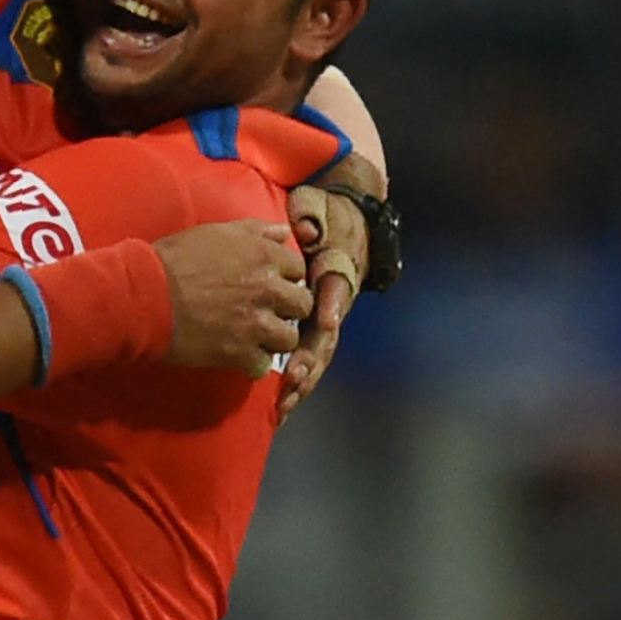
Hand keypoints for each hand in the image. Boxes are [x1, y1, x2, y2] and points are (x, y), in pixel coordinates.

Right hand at [151, 218, 311, 375]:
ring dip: (274, 339)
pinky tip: (238, 356)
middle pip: (302, 305)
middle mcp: (267, 288)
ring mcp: (255, 323)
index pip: (298, 268)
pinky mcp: (239, 353)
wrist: (145, 296)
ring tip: (255, 337)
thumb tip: (283, 232)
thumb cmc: (174, 260)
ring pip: (289, 339)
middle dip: (288, 309)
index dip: (286, 277)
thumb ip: (255, 231)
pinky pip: (263, 365)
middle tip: (268, 313)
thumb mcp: (215, 233)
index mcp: (263, 255)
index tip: (271, 284)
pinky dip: (252, 363)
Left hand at [281, 188, 370, 415]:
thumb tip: (308, 227)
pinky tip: (280, 408)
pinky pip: (303, 360)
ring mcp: (323, 320)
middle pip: (326, 336)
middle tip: (293, 378)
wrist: (340, 224)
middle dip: (311, 359)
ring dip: (302, 381)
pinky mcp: (309, 331)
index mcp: (337, 273)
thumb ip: (314, 218)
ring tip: (284, 405)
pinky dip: (294, 385)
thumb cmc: (326, 218)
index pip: (337, 290)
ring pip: (316, 355)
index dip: (332, 304)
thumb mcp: (321, 211)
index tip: (326, 319)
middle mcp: (333, 302)